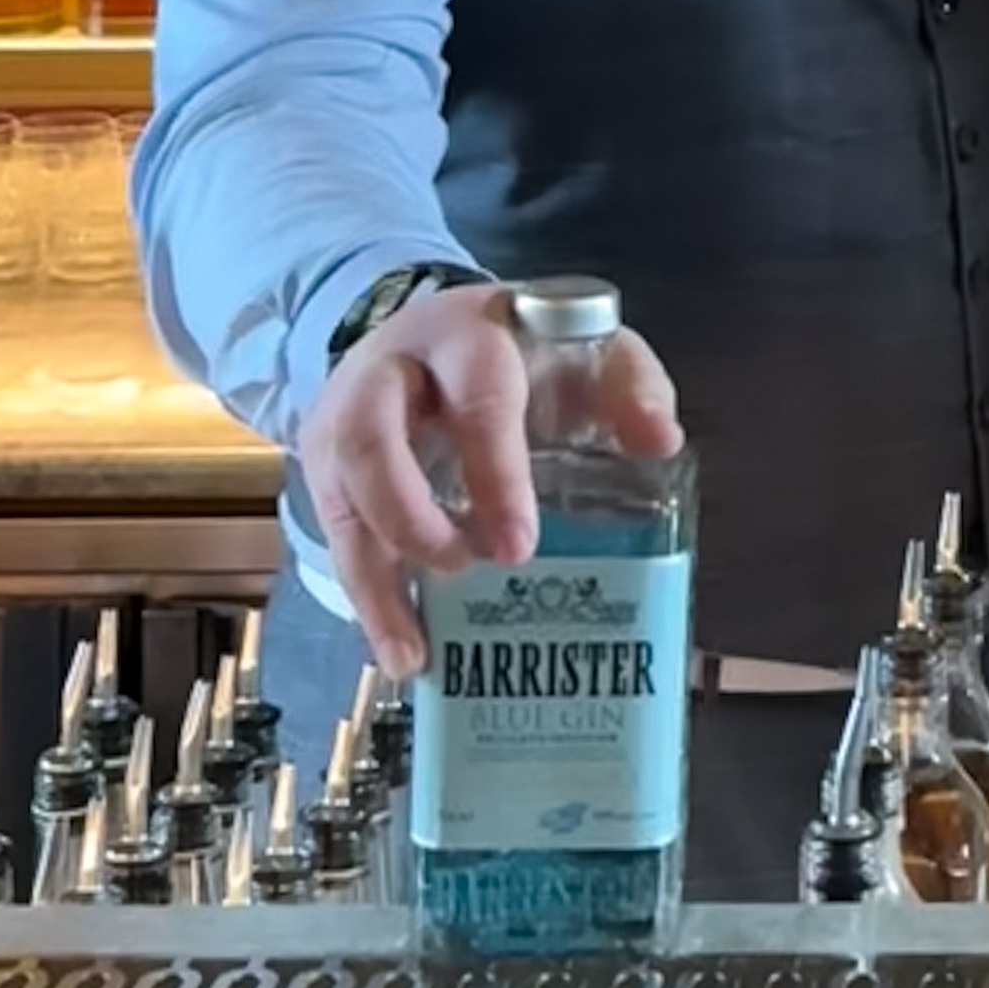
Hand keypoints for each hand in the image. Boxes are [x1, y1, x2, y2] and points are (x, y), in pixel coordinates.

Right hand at [295, 283, 683, 681]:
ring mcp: (345, 419)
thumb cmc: (523, 354)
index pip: (477, 395)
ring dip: (377, 578)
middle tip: (463, 572)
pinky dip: (366, 599)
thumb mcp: (583, 348)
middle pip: (372, 437)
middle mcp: (390, 372)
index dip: (493, 471)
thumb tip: (662, 441)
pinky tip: (401, 652)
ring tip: (417, 649)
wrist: (436, 335)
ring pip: (341, 495)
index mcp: (468, 336)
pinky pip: (335, 536)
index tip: (518, 546)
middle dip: (410, 516)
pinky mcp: (327, 467)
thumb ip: (631, 385)